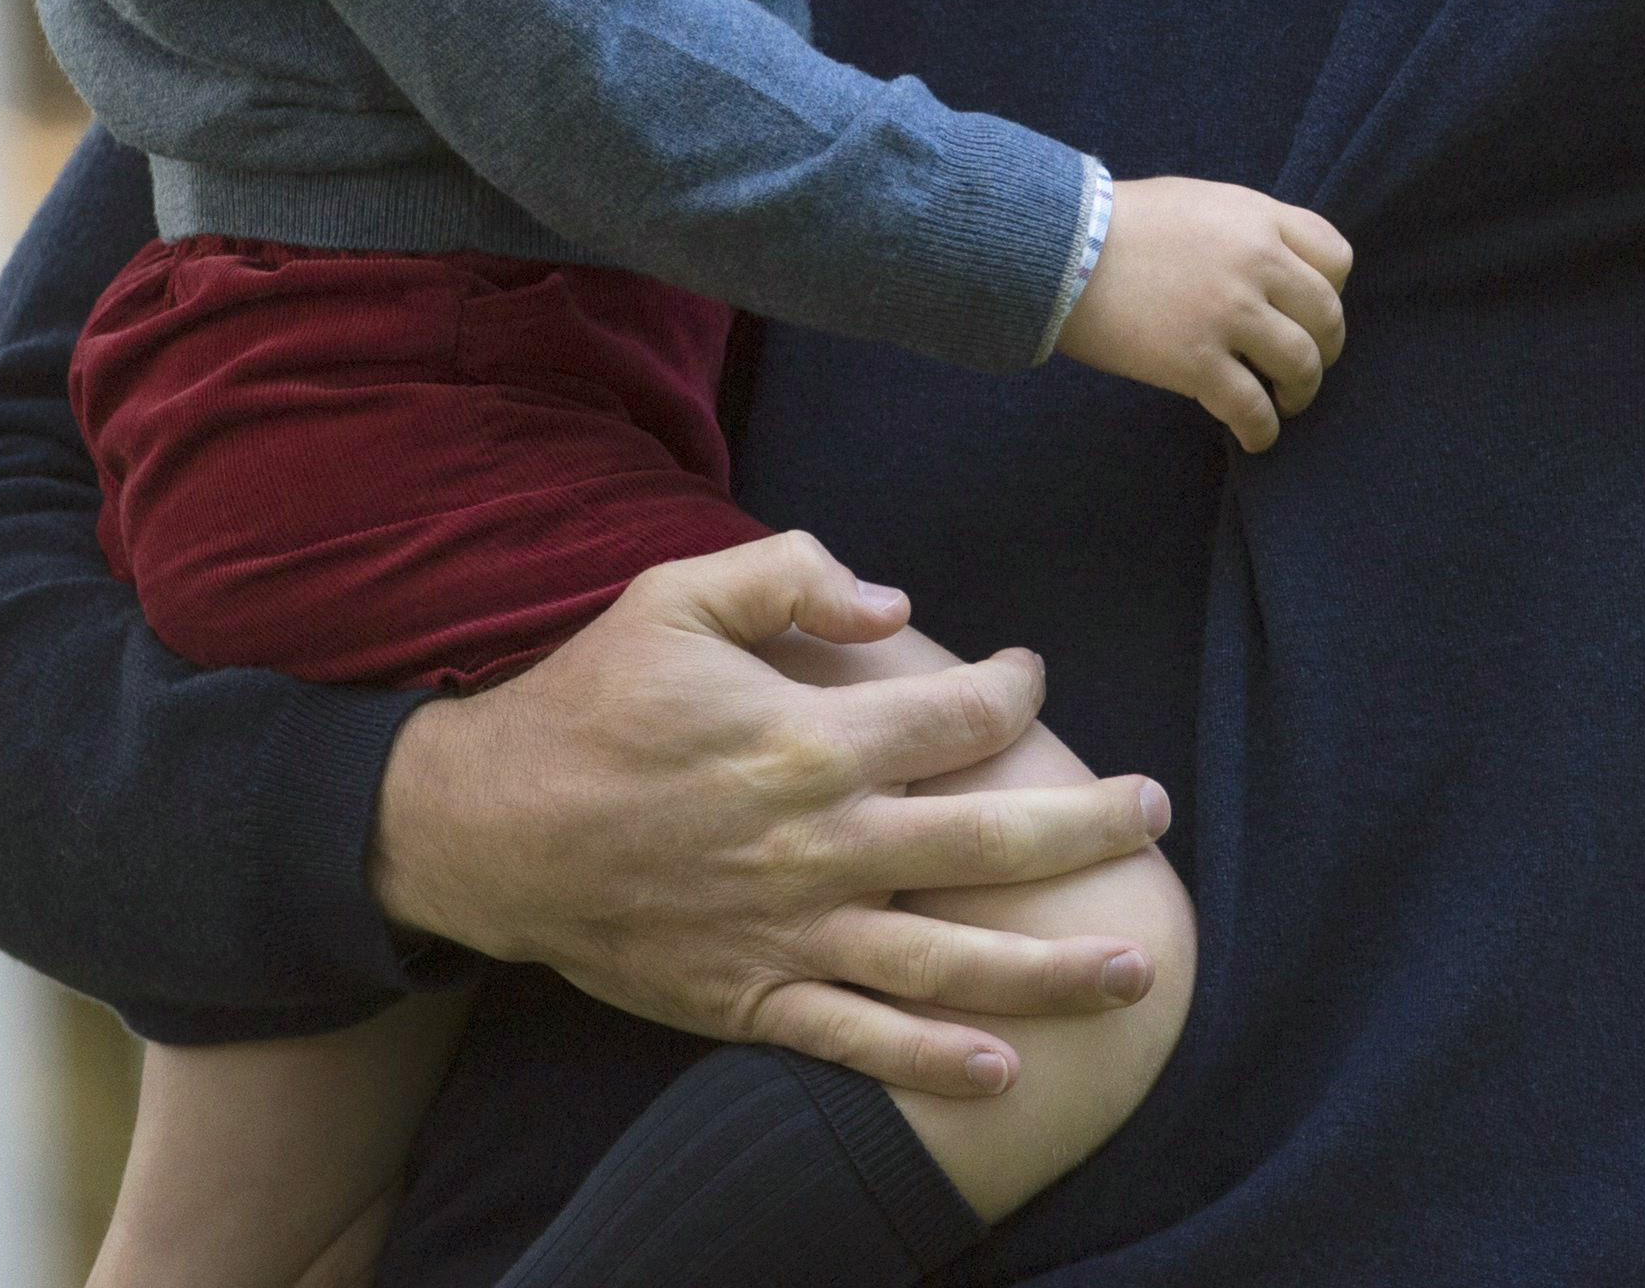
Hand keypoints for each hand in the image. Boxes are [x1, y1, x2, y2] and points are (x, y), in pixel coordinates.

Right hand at [369, 534, 1172, 1095]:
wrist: (489, 826)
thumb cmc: (590, 699)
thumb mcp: (677, 593)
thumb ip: (791, 574)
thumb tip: (894, 601)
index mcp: (810, 737)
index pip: (959, 716)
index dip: (1015, 689)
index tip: (1030, 676)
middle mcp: (819, 841)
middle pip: (989, 843)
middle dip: (1089, 828)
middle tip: (1155, 813)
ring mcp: (789, 929)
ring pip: (947, 961)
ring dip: (1049, 970)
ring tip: (1132, 966)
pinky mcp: (749, 996)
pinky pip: (856, 1039)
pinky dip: (931, 1064)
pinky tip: (1003, 1069)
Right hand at [1058, 175, 1352, 452]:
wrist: (1057, 248)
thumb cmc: (1118, 223)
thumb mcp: (1198, 202)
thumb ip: (1245, 229)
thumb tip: (1275, 269)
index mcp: (1257, 216)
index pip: (1336, 257)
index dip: (1331, 291)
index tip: (1310, 312)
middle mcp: (1255, 261)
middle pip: (1327, 316)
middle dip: (1326, 348)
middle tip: (1303, 366)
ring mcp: (1229, 313)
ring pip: (1302, 365)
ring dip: (1301, 392)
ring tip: (1284, 402)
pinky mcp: (1197, 362)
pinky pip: (1252, 408)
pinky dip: (1262, 431)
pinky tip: (1255, 437)